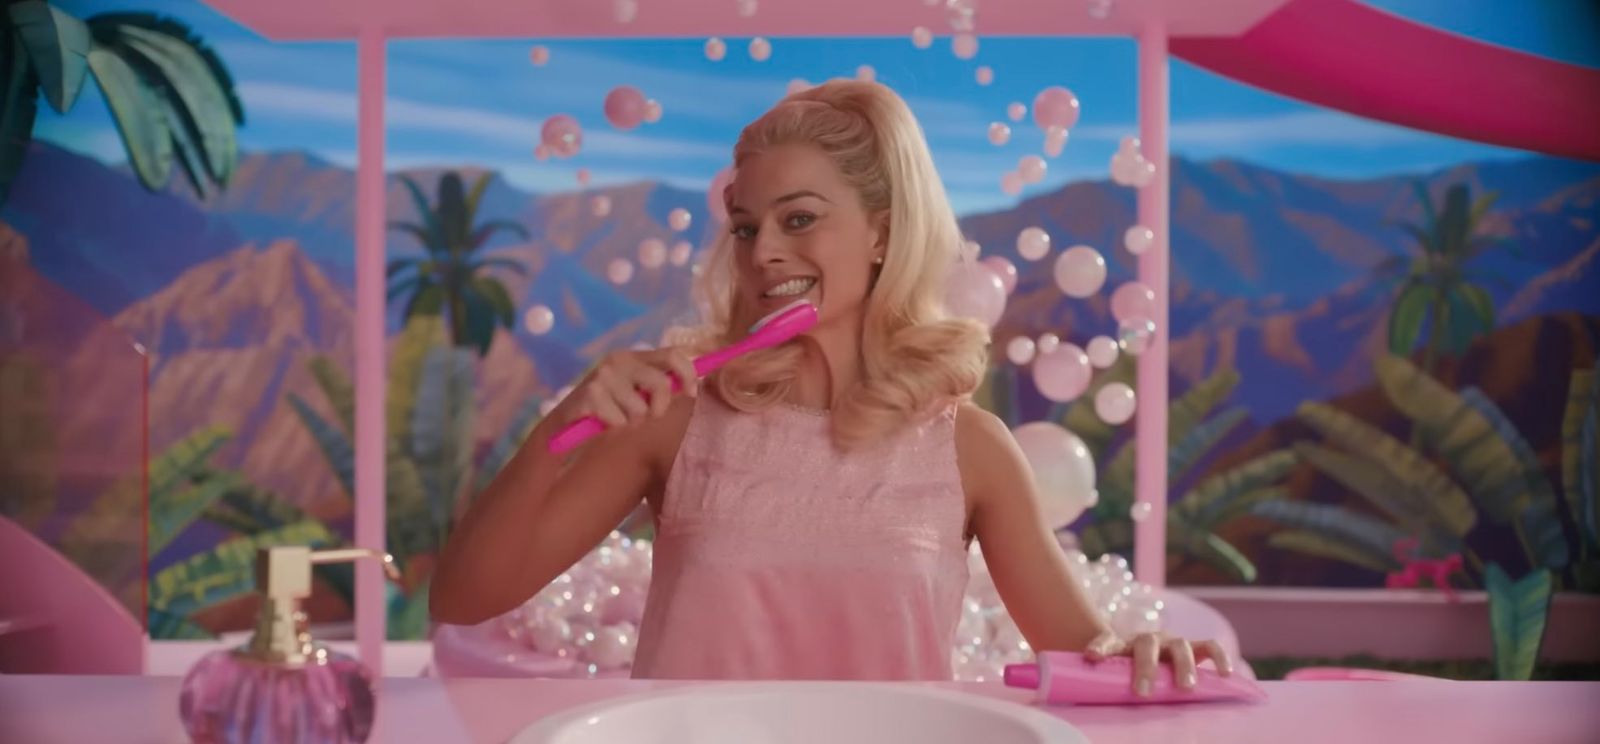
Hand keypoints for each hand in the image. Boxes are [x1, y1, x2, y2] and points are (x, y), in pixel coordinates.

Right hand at [553, 347, 699, 429]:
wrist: (564, 425)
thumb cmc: (606, 410)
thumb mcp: (635, 394)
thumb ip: (658, 387)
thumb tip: (689, 386)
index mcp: (633, 356)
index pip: (673, 354)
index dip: (688, 374)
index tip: (690, 393)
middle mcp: (618, 360)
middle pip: (661, 384)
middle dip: (660, 408)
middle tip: (647, 417)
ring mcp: (603, 376)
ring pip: (640, 410)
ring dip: (632, 422)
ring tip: (616, 417)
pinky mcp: (590, 394)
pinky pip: (620, 420)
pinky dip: (614, 427)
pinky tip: (601, 421)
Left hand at [1084, 631, 1233, 696]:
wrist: (1145, 657)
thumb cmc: (1128, 671)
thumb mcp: (1113, 675)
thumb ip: (1104, 684)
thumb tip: (1088, 705)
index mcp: (1122, 644)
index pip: (1107, 640)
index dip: (1099, 646)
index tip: (1091, 657)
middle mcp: (1147, 639)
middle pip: (1146, 644)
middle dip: (1146, 668)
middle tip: (1143, 692)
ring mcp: (1171, 642)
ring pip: (1180, 645)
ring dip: (1183, 666)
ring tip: (1186, 688)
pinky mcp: (1193, 648)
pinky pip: (1209, 647)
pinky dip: (1218, 656)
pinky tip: (1224, 674)